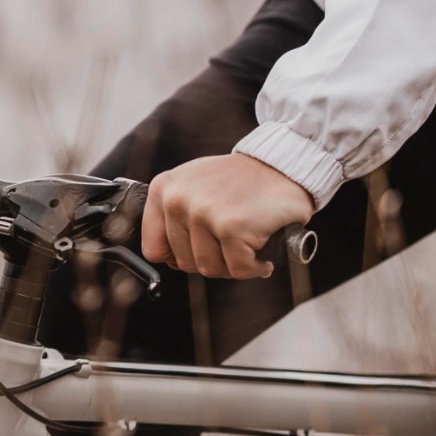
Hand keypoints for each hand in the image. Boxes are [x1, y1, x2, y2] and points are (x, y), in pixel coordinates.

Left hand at [142, 153, 313, 280]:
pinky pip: (238, 270)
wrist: (281, 165)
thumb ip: (173, 216)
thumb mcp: (194, 186)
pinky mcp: (231, 227)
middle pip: (184, 263)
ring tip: (246, 239)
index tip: (200, 247)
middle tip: (231, 239)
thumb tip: (165, 258)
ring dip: (233, 263)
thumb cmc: (239, 181)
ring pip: (210, 269)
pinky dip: (254, 267)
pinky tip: (261, 249)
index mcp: (164, 189)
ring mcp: (204, 213)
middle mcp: (178, 199)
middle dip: (212, 259)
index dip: (178, 256)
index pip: (153, 248)